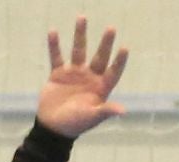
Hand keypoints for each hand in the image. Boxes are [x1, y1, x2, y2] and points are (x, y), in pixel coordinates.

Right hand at [37, 16, 128, 138]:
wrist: (53, 127)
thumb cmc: (75, 124)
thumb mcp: (92, 117)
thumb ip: (106, 111)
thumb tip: (123, 111)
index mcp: (100, 88)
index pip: (113, 72)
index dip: (119, 61)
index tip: (125, 47)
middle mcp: (89, 78)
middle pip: (99, 57)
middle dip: (105, 43)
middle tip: (111, 28)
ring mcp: (74, 74)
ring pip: (78, 50)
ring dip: (80, 35)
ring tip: (82, 17)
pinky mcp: (58, 74)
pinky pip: (56, 56)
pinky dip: (54, 45)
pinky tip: (53, 32)